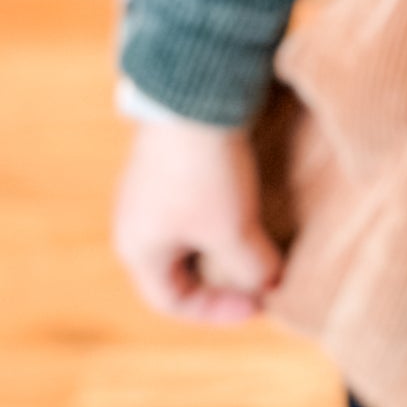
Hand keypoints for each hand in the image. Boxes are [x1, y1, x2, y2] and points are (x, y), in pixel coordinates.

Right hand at [113, 116, 281, 325]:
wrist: (196, 95)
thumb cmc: (206, 175)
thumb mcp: (233, 231)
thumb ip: (251, 268)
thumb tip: (270, 282)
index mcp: (138, 249)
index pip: (173, 301)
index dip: (217, 310)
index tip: (260, 303)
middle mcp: (137, 221)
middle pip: (181, 269)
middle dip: (223, 279)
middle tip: (262, 278)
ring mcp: (153, 188)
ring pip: (192, 235)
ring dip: (227, 246)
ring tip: (262, 246)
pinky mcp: (173, 161)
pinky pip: (197, 205)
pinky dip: (225, 217)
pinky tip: (253, 208)